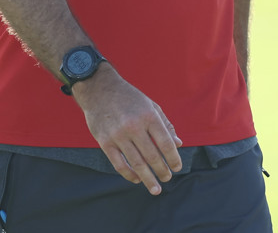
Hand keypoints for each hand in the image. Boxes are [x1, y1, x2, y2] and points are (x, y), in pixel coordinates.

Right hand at [72, 63, 182, 194]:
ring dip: (148, 178)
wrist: (100, 89)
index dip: (173, 158)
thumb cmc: (129, 98)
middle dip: (162, 170)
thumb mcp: (150, 105)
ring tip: (156, 188)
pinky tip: (137, 179)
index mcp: (148, 115)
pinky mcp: (105, 141)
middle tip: (167, 178)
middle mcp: (134, 126)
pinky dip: (129, 175)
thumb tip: (178, 144)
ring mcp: (118, 135)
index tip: (177, 167)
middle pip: (152, 156)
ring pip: (137, 163)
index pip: (165, 143)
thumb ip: (165, 124)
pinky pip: (119, 164)